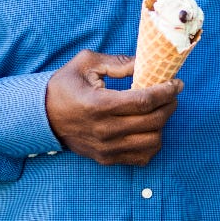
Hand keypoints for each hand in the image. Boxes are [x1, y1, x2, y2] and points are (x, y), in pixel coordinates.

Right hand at [44, 49, 181, 165]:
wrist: (42, 117)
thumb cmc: (65, 86)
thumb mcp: (86, 63)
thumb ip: (118, 62)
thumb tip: (146, 64)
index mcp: (98, 105)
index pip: (144, 101)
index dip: (166, 92)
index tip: (177, 83)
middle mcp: (104, 130)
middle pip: (153, 121)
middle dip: (170, 105)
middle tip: (172, 93)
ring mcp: (106, 148)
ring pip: (152, 141)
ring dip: (163, 124)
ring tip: (160, 110)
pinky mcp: (106, 158)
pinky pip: (142, 157)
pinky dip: (152, 143)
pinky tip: (149, 128)